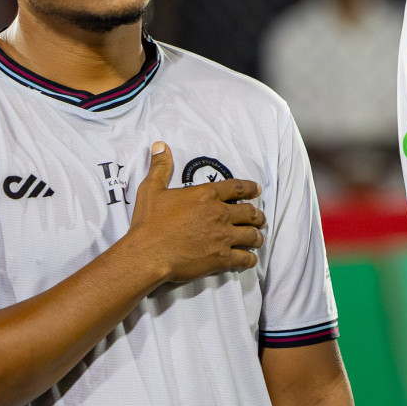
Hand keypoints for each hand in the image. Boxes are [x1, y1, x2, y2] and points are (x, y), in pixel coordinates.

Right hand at [122, 142, 266, 284]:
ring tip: (257, 239)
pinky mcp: (221, 257)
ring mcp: (223, 236)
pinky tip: (250, 259)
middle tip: (259, 219)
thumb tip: (160, 145)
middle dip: (258, 216)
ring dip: (257, 237)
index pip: (238, 187)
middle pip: (250, 212)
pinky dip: (250, 259)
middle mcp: (220, 214)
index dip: (251, 188)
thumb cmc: (149, 223)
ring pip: (252, 235)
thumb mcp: (151, 189)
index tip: (257, 190)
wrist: (147, 254)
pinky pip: (245, 258)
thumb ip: (160, 167)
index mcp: (207, 195)